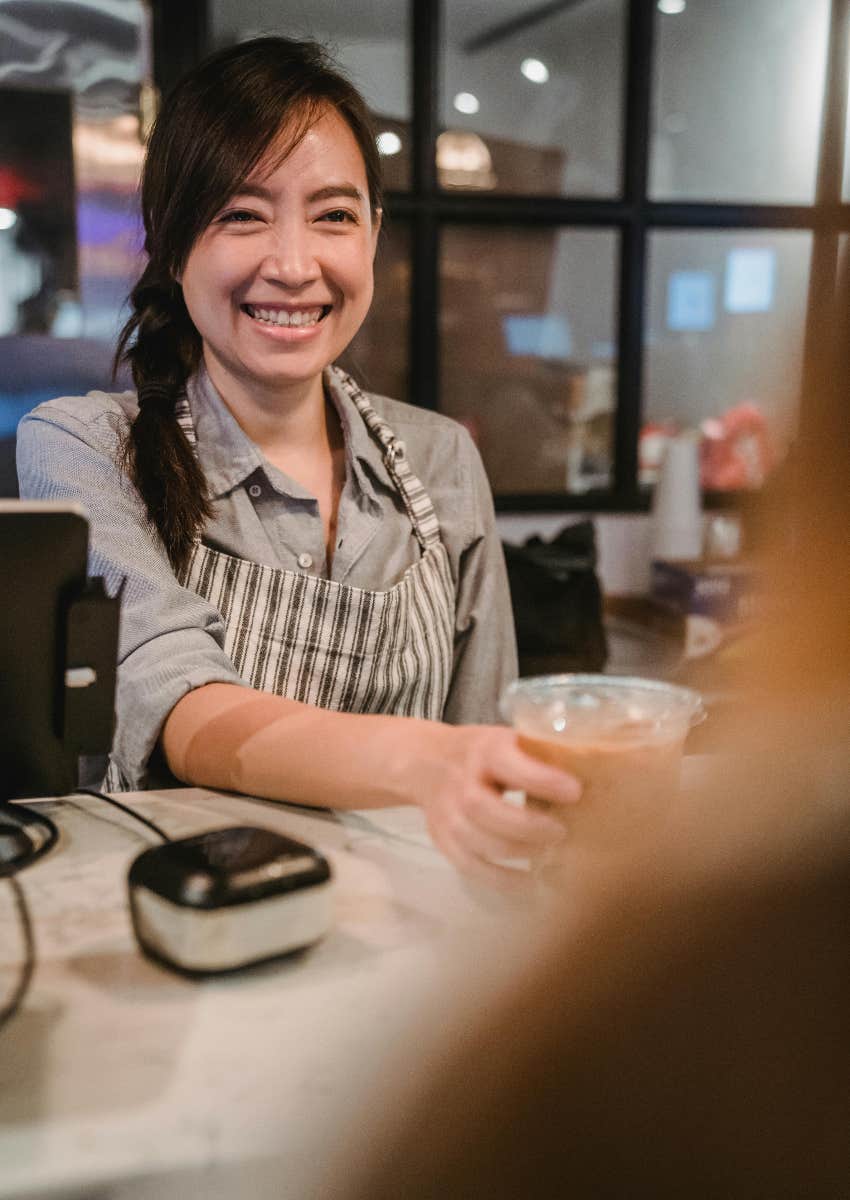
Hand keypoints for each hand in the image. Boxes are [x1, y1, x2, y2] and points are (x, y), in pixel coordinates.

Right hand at [389, 723, 581, 887]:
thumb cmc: (483, 754)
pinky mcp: (443, 841)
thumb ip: (538, 758)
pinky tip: (529, 884)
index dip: (542, 780)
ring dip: (519, 853)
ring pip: (480, 842)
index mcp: (484, 750)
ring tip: (549, 855)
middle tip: (562, 832)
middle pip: (487, 810)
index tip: (575, 792)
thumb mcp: (506, 741)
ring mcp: (447, 815)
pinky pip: (471, 867)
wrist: (426, 763)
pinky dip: (502, 880)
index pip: (509, 764)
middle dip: (528, 827)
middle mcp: (461, 782)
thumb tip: (595, 777)